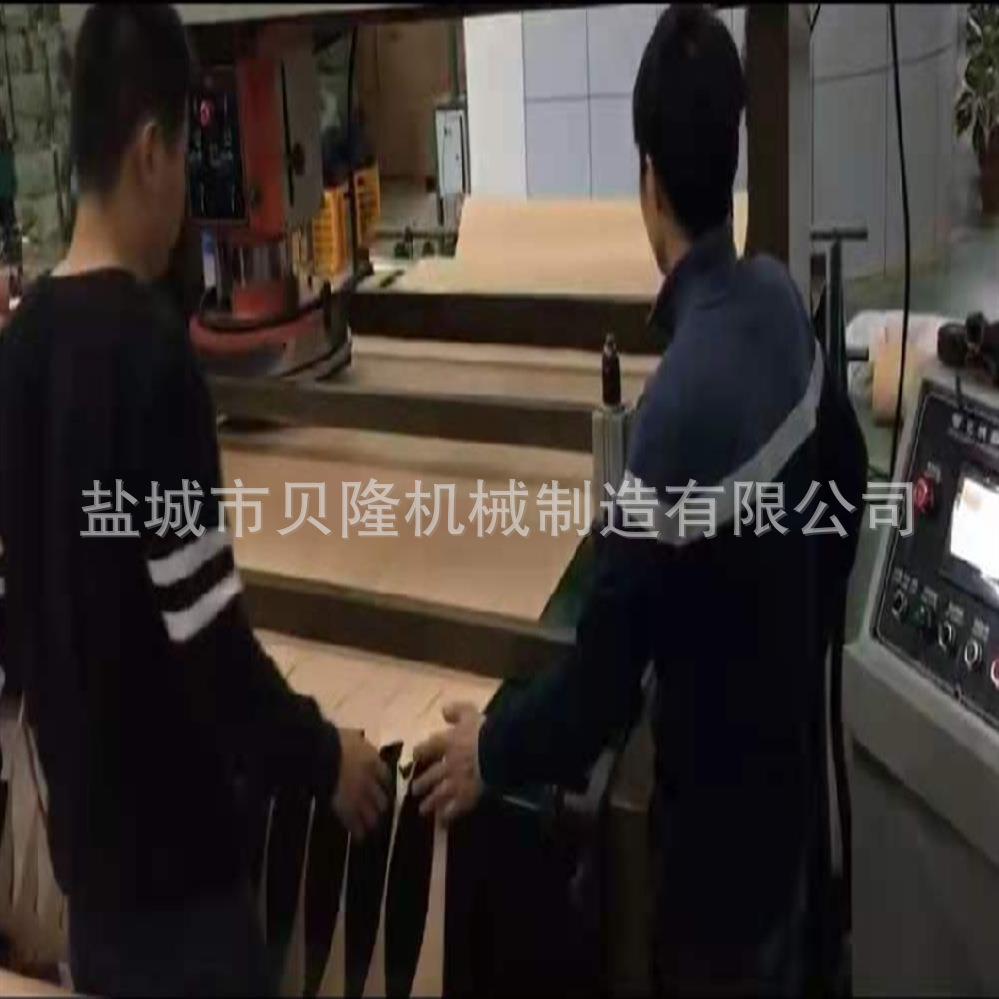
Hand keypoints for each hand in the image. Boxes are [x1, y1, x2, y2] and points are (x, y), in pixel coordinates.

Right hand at [333, 729, 390, 839]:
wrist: (322, 753)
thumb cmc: (334, 741)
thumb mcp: (352, 738)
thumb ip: (359, 745)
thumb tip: (358, 743)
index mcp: (373, 762)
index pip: (385, 777)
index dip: (385, 785)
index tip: (384, 789)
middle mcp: (370, 782)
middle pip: (382, 799)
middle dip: (381, 806)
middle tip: (379, 811)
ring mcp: (358, 797)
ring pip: (372, 815)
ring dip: (372, 821)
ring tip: (371, 827)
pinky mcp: (345, 809)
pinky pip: (354, 824)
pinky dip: (357, 831)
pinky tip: (359, 837)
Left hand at [412, 703, 484, 825]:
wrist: (497, 753)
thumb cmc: (485, 731)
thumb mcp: (470, 713)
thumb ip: (457, 711)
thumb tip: (444, 711)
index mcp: (447, 743)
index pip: (429, 747)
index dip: (421, 752)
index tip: (416, 756)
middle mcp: (447, 764)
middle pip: (431, 775)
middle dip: (422, 783)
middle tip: (414, 790)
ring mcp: (455, 783)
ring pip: (439, 794)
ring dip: (430, 802)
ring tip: (423, 810)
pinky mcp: (466, 798)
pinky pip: (454, 809)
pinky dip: (447, 815)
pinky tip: (442, 821)